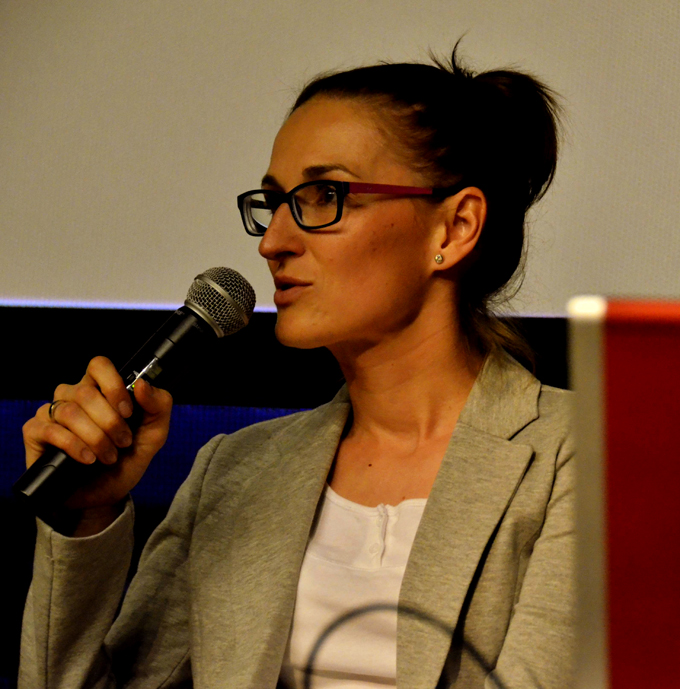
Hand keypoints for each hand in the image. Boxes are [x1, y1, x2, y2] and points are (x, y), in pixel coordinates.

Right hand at [23, 356, 172, 531]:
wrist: (106, 496)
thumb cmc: (127, 460)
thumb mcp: (154, 435)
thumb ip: (159, 406)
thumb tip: (142, 384)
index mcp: (100, 389)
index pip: (99, 365)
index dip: (113, 385)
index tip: (128, 412)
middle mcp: (72, 396)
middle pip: (85, 392)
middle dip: (110, 422)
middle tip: (123, 443)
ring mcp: (51, 413)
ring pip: (69, 411)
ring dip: (95, 437)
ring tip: (108, 457)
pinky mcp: (35, 433)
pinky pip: (49, 430)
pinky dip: (73, 445)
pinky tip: (87, 460)